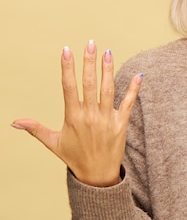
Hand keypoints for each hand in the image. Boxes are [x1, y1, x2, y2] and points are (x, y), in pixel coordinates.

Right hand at [11, 40, 142, 186]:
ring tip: (108, 52)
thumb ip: (36, 129)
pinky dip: (133, 89)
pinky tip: (138, 75)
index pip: (68, 87)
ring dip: (108, 70)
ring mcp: (106, 119)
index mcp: (72, 117)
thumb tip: (14, 122)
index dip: (67, 68)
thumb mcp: (53, 143)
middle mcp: (90, 116)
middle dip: (89, 62)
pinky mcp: (121, 124)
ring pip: (108, 90)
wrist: (97, 176)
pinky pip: (128, 103)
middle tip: (90, 43)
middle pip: (89, 84)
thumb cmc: (75, 157)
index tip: (66, 50)